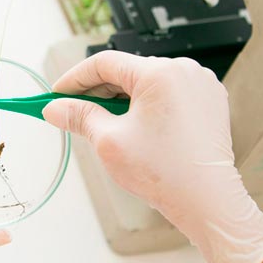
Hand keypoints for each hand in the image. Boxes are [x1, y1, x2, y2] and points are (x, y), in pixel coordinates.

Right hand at [42, 51, 262, 262]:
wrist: (208, 200)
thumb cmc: (165, 173)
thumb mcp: (108, 141)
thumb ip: (79, 116)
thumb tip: (55, 108)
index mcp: (160, 73)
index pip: (105, 63)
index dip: (75, 78)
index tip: (57, 94)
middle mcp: (184, 71)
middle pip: (127, 71)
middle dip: (97, 91)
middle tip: (73, 111)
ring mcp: (200, 85)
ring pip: (146, 83)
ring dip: (121, 99)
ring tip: (103, 124)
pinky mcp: (208, 101)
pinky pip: (168, 94)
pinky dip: (146, 105)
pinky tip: (132, 127)